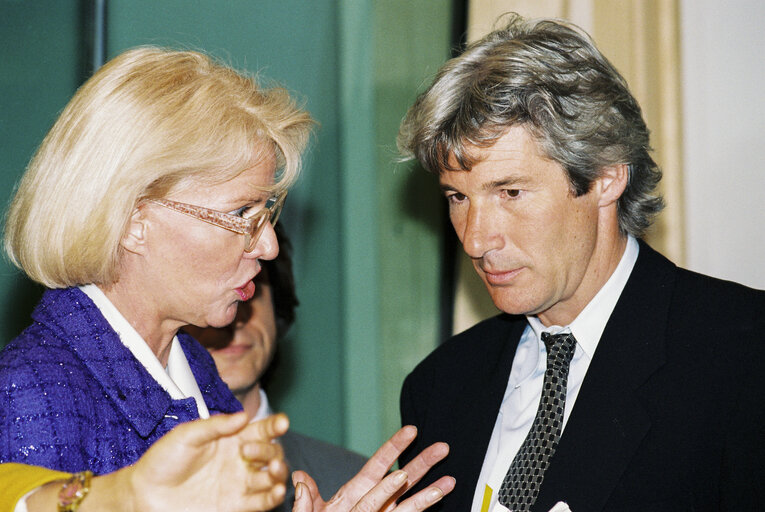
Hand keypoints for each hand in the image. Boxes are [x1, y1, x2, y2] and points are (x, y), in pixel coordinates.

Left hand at [118, 412, 288, 511]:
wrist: (145, 494)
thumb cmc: (162, 461)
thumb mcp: (186, 434)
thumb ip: (215, 425)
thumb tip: (243, 416)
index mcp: (232, 439)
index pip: (261, 429)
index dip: (275, 425)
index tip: (281, 423)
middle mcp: (240, 460)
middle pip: (271, 453)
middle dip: (271, 451)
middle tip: (249, 452)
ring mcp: (239, 483)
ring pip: (272, 477)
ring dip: (279, 473)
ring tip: (273, 471)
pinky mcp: (236, 505)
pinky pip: (262, 502)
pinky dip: (274, 497)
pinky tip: (276, 491)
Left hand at [291, 425, 454, 511]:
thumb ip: (308, 501)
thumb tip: (299, 479)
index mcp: (355, 491)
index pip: (378, 464)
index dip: (394, 447)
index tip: (411, 430)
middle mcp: (375, 499)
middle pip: (402, 476)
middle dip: (422, 462)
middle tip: (442, 447)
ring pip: (412, 498)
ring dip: (431, 488)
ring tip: (451, 478)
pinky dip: (427, 505)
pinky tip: (442, 495)